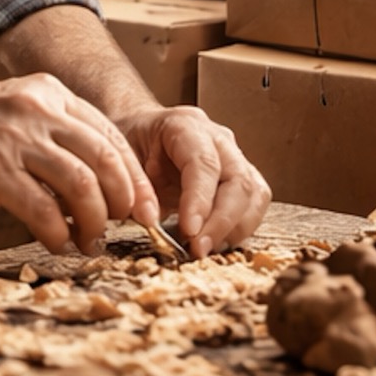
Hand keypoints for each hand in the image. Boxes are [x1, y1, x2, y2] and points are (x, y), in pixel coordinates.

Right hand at [0, 74, 161, 255]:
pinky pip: (43, 210)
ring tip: (90, 242)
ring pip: (82, 184)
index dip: (133, 175)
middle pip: (105, 157)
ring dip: (94, 221)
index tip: (142, 207)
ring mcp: (13, 137)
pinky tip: (55, 245)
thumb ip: (49, 139)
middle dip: (124, 200)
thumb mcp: (9, 118)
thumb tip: (93, 188)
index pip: (110, 133)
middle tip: (124, 227)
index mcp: (45, 92)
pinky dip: (58, 235)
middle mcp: (36, 107)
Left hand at [120, 104, 271, 257]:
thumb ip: (135, 188)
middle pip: (238, 180)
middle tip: (198, 250)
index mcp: (185, 125)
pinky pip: (254, 204)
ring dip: (234, 229)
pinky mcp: (242, 176)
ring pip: (254, 195)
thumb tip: (149, 219)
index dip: (200, 200)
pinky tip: (215, 242)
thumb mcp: (121, 159)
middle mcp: (218, 138)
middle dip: (221, 222)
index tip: (189, 231)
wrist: (141, 131)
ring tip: (204, 248)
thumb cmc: (132, 142)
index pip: (204, 163)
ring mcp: (234, 156)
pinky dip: (239, 228)